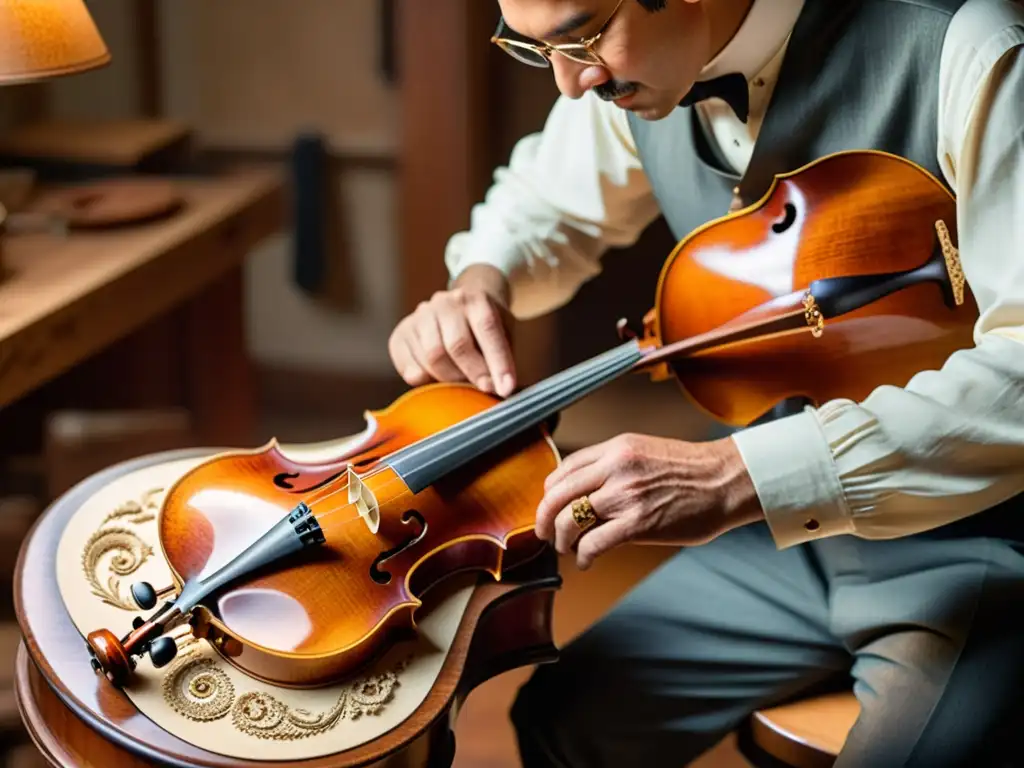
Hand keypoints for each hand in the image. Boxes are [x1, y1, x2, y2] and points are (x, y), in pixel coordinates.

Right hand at [388, 265, 516, 396]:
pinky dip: (424, 382)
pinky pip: (409, 368)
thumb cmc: (484, 326)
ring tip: (461, 383)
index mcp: (475, 299)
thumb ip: (504, 355)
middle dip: (473, 374)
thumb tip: (505, 388)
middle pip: (457, 345)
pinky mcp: (401, 333)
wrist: (458, 304)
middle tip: (483, 389)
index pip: (488, 329)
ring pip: (432, 358)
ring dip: (450, 380)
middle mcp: (445, 303)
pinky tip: (435, 380)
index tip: (505, 389)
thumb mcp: (504, 331)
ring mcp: (420, 317)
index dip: (498, 362)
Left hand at [535, 433, 763, 569]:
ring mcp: (626, 495)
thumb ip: (614, 467)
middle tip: (544, 533)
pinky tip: (586, 562)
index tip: (551, 506)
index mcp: (615, 448)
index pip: (564, 468)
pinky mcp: (638, 523)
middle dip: (543, 518)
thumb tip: (586, 491)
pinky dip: (583, 556)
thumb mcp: (645, 452)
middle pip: (556, 494)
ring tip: (568, 549)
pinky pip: (593, 542)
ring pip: (569, 519)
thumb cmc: (693, 470)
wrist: (727, 480)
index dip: (550, 492)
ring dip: (562, 540)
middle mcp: (615, 468)